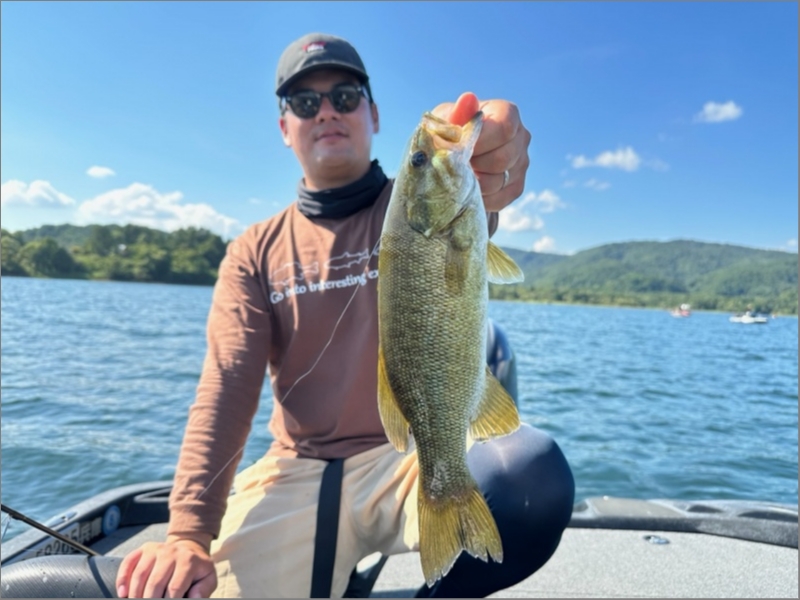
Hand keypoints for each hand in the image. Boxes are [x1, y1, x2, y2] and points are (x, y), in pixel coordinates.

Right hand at [116, 536, 216, 597]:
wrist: (189, 549)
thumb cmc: (197, 570)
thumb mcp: (207, 579)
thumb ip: (203, 590)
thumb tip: (193, 597)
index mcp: (189, 561)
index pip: (174, 589)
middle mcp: (171, 552)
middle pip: (154, 584)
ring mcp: (155, 549)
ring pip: (139, 575)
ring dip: (135, 595)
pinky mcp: (143, 549)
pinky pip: (128, 563)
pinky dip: (122, 579)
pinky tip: (123, 594)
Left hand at [433, 92, 530, 211]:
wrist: (453, 156)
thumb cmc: (450, 132)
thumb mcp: (447, 121)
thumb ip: (456, 114)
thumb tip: (468, 99)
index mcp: (508, 114)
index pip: (505, 128)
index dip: (481, 142)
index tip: (460, 148)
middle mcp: (521, 138)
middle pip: (502, 159)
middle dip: (474, 165)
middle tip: (454, 165)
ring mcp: (522, 164)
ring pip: (499, 181)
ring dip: (473, 183)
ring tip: (458, 175)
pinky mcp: (516, 187)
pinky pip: (499, 199)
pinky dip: (478, 197)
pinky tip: (466, 188)